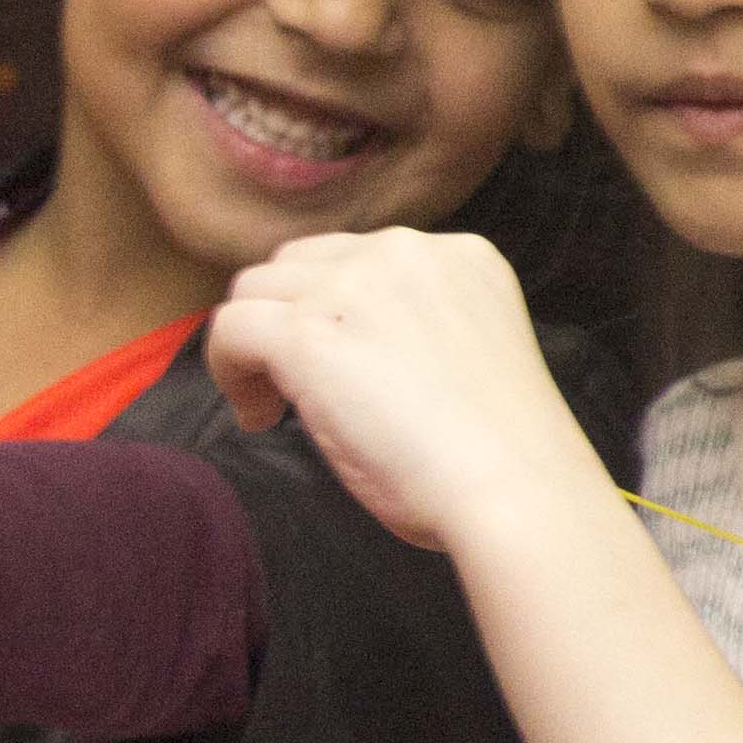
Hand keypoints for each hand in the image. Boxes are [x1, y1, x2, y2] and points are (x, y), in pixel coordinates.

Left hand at [206, 231, 595, 559]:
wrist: (516, 489)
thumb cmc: (497, 455)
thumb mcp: (461, 353)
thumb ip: (406, 325)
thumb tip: (333, 339)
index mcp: (458, 257)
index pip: (353, 258)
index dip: (326, 311)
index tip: (333, 366)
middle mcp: (405, 253)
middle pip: (296, 265)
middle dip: (282, 320)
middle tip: (292, 388)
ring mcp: (353, 286)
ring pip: (254, 290)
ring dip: (251, 345)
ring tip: (271, 406)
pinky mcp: (308, 331)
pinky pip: (228, 329)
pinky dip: (227, 372)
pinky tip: (259, 418)